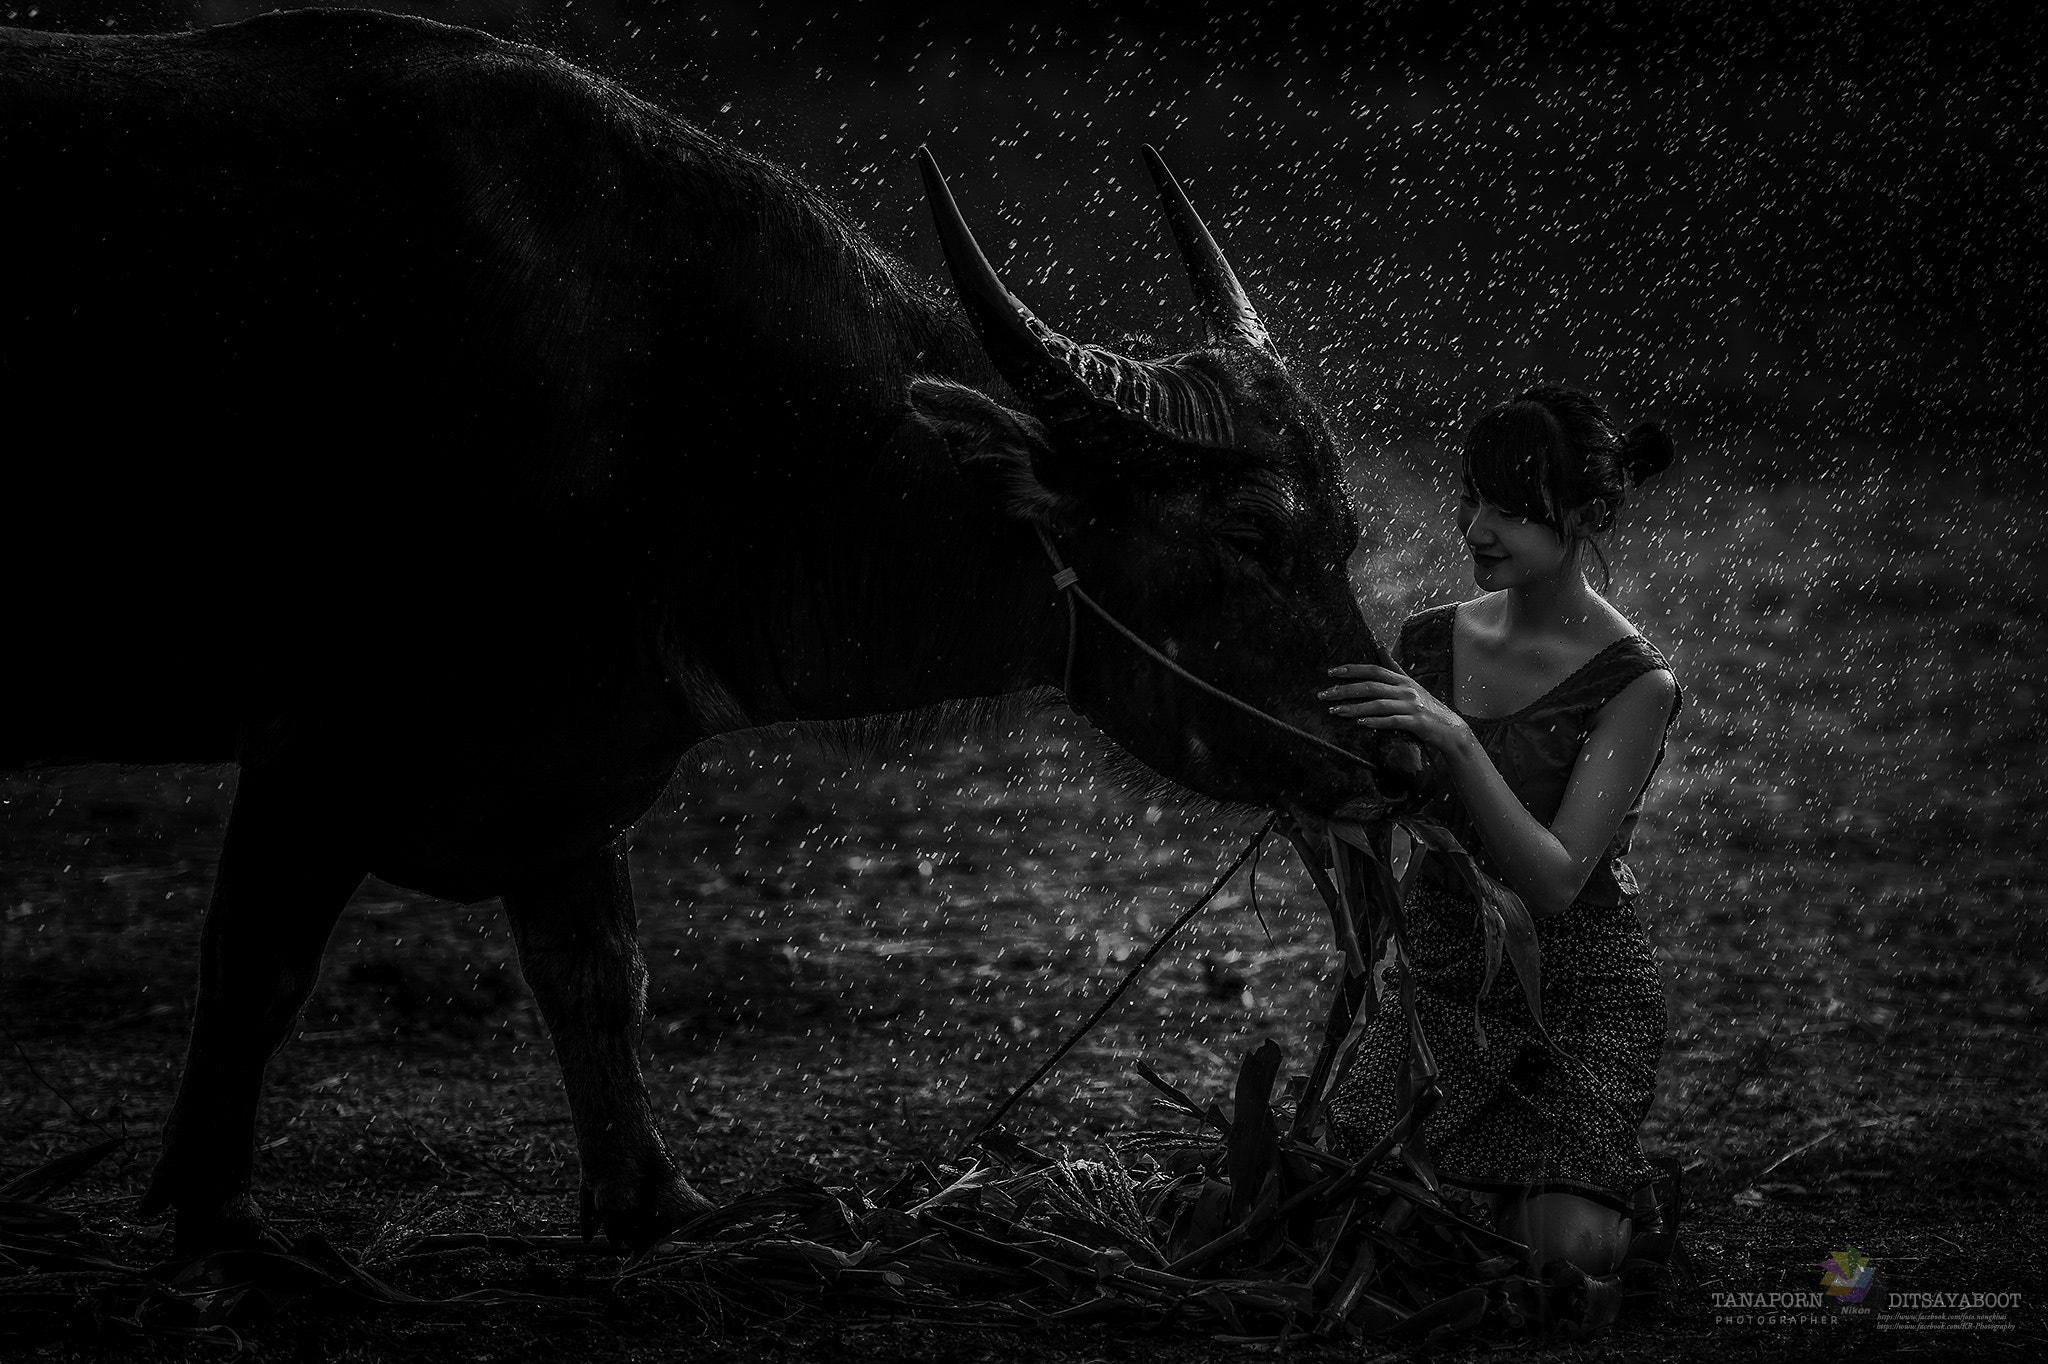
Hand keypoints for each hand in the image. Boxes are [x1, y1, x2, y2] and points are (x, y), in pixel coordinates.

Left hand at [1318, 663, 1472, 753]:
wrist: (1451, 729)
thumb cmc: (1426, 707)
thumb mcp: (1410, 684)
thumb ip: (1393, 668)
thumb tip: (1379, 648)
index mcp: (1402, 680)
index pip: (1374, 670)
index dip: (1352, 670)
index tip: (1331, 672)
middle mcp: (1406, 690)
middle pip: (1371, 686)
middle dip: (1345, 690)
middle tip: (1323, 695)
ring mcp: (1412, 706)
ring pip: (1378, 704)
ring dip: (1354, 708)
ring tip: (1334, 711)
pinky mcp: (1417, 722)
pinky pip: (1393, 721)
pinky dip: (1375, 721)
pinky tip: (1360, 723)